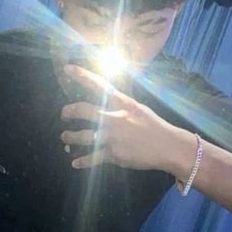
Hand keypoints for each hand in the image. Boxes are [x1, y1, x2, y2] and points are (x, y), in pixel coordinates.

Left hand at [60, 65, 181, 171]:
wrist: (168, 146)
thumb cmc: (154, 126)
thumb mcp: (138, 109)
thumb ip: (121, 105)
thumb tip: (107, 99)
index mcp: (122, 103)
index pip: (100, 85)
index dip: (82, 76)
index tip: (67, 68)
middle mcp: (115, 118)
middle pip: (84, 110)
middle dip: (68, 112)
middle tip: (63, 114)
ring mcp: (113, 137)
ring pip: (83, 136)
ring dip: (70, 137)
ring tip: (65, 137)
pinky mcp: (114, 154)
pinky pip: (92, 158)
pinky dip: (82, 162)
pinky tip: (75, 163)